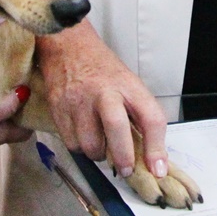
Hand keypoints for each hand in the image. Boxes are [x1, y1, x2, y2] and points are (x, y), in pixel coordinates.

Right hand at [36, 23, 169, 179]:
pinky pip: (72, 144)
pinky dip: (80, 147)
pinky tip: (84, 134)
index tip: (158, 169)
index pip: (151, 118)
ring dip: (99, 154)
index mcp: (128, 85)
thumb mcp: (128, 84)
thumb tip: (150, 155)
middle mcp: (104, 92)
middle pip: (116, 129)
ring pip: (90, 145)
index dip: (157, 148)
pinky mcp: (58, 109)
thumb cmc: (102, 69)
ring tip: (101, 143)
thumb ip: (138, 115)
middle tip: (126, 169)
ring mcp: (78, 101)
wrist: (68, 47)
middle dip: (123, 157)